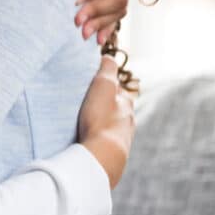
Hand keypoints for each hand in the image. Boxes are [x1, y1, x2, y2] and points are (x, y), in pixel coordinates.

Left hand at [74, 0, 132, 44]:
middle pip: (114, 0)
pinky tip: (98, 41)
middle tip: (76, 21)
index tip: (76, 1)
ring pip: (116, 13)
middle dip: (95, 11)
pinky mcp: (122, 8)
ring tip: (83, 34)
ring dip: (99, 25)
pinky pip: (116, 21)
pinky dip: (107, 31)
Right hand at [78, 56, 135, 188]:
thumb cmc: (102, 119)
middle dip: (105, 107)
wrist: (103, 157)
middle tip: (88, 106)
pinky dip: (98, 140)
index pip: (121, 91)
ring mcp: (122, 141)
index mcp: (127, 105)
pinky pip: (105, 144)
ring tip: (86, 124)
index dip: (110, 86)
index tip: (97, 86)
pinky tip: (88, 141)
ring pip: (112, 128)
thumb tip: (109, 57)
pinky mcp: (113, 157)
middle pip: (118, 111)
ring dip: (101, 125)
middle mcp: (128, 122)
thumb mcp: (103, 86)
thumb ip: (107, 70)